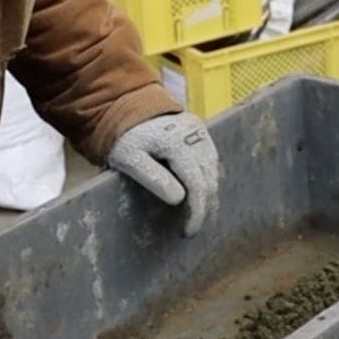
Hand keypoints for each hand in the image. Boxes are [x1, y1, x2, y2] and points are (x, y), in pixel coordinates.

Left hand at [107, 112, 219, 236]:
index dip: (196, 213)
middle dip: (204, 208)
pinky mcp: (201, 131)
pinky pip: (211, 160)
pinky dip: (207, 179)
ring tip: (196, 214)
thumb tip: (179, 199)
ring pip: (214, 172)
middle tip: (191, 227)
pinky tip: (199, 193)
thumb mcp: (129, 159)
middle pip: (209, 181)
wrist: (126, 107)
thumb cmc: (125, 137)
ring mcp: (201, 133)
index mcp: (178, 144)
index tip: (188, 231)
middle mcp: (196, 137)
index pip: (197, 186)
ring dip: (208, 195)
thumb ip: (153, 178)